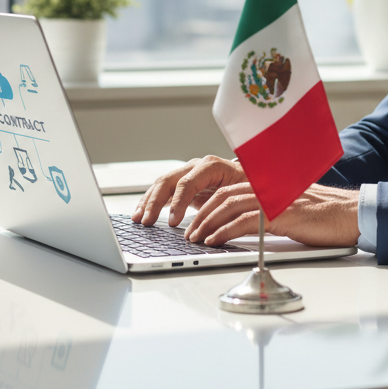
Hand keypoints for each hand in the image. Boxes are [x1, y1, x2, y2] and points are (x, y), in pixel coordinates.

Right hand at [131, 155, 246, 227]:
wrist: (248, 179)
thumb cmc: (248, 186)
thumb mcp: (244, 191)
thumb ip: (231, 200)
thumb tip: (222, 217)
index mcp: (212, 166)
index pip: (188, 182)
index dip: (178, 202)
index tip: (173, 222)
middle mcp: (196, 166)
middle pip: (170, 181)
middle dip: (156, 202)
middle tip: (148, 222)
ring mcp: (187, 173)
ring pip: (162, 184)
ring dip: (148, 202)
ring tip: (139, 219)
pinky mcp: (182, 184)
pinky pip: (162, 191)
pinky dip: (150, 202)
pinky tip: (141, 213)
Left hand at [185, 181, 359, 247]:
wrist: (350, 214)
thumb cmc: (325, 216)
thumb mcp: (290, 209)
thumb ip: (269, 212)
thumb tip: (246, 226)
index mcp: (268, 186)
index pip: (229, 189)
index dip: (208, 203)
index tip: (196, 220)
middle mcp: (268, 188)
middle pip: (223, 195)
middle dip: (201, 214)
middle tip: (190, 231)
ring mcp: (273, 200)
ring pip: (228, 206)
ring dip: (208, 223)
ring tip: (196, 238)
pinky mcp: (279, 215)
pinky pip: (244, 221)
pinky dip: (225, 231)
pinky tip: (215, 241)